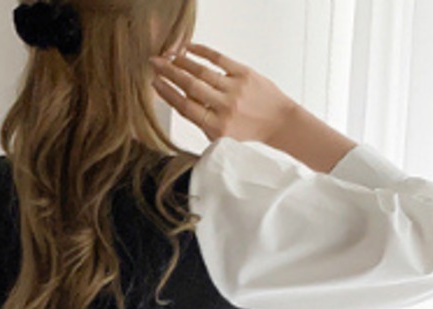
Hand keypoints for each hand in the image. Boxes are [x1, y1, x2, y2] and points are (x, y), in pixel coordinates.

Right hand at [148, 41, 297, 144]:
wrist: (278, 122)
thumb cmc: (249, 131)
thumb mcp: (221, 136)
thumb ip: (202, 122)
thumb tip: (180, 100)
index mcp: (216, 127)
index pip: (185, 107)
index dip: (167, 94)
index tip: (154, 83)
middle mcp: (225, 108)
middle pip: (190, 86)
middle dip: (169, 73)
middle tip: (155, 63)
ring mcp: (235, 89)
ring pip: (202, 72)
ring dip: (182, 62)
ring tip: (169, 56)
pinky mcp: (245, 74)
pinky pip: (219, 59)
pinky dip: (203, 52)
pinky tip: (190, 48)